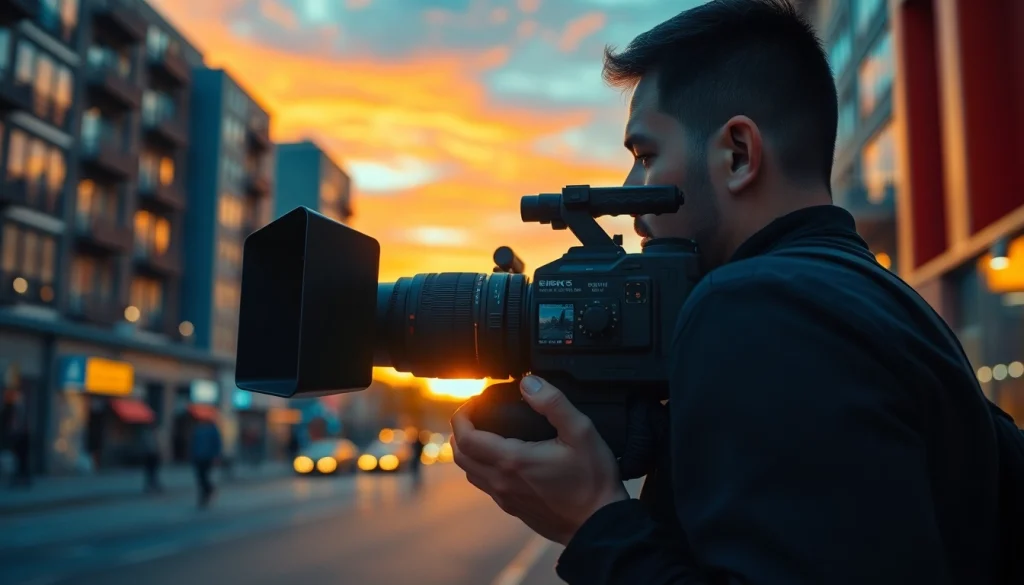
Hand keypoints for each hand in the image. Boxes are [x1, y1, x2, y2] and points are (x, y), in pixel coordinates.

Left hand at [451, 376, 628, 544]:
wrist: (601, 526)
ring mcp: (505, 498)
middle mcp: (501, 482)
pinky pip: (485, 485)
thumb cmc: (593, 481)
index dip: (461, 415)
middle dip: (460, 431)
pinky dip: (482, 467)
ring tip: (484, 432)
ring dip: (469, 450)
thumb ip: (553, 403)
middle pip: (460, 455)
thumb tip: (528, 382)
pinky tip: (502, 458)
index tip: (473, 402)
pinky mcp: (513, 509)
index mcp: (512, 461)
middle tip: (475, 414)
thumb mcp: (581, 432)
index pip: (466, 437)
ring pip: (470, 472)